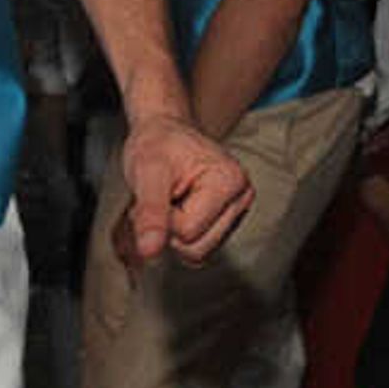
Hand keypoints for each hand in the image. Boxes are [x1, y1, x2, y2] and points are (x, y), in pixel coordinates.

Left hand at [118, 111, 251, 263]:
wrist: (162, 133)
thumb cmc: (157, 144)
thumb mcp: (147, 172)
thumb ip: (150, 212)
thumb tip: (149, 251)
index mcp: (230, 180)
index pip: (188, 231)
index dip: (163, 216)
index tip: (160, 188)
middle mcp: (241, 197)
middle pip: (196, 248)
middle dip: (168, 228)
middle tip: (162, 196)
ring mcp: (236, 213)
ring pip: (196, 254)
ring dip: (172, 232)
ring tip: (169, 202)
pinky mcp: (226, 223)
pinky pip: (197, 249)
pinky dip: (179, 235)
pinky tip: (177, 210)